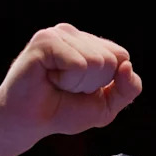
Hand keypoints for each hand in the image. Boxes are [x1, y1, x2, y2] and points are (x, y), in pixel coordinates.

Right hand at [0, 23, 141, 152]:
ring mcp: (58, 33)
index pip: (122, 56)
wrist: (28, 122)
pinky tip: (49, 78)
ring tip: (56, 83)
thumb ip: (127, 90)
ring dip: (78, 84)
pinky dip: (67, 81)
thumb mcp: (105, 106)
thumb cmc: (62, 112)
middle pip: (112, 60)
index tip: (82, 90)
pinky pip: (78, 64)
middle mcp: (73, 33)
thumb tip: (128, 65)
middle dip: (93, 85)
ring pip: (96, 62)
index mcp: (88, 43)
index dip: (107, 83)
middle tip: (66, 88)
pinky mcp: (45, 40)